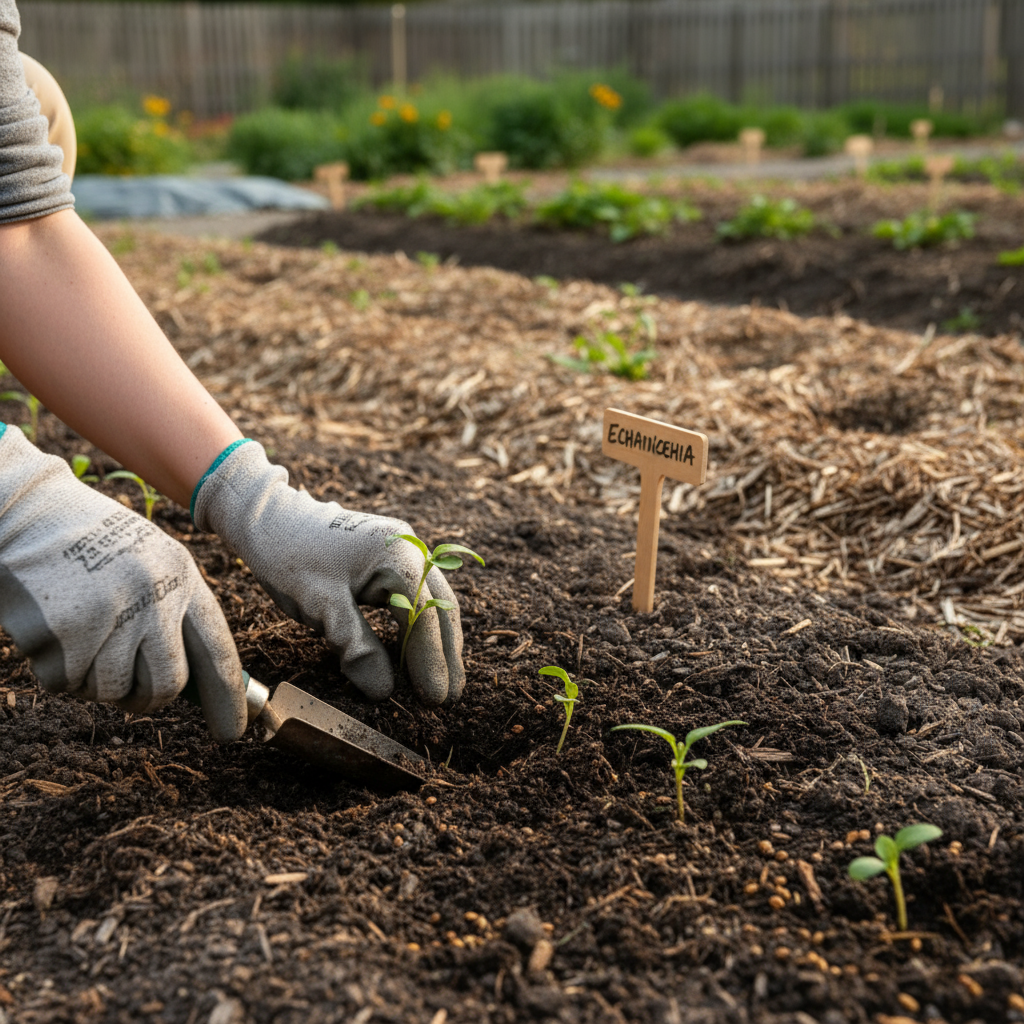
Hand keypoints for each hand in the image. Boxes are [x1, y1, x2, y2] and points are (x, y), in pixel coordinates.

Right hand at [0, 426, 245, 740]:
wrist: (24, 513)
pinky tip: (50, 630)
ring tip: (77, 636)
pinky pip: (66, 683)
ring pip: (112, 691)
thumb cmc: (86, 544)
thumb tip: (188, 684)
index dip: (228, 697)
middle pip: (168, 685)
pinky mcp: (70, 630)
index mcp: (182, 576)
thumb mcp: (147, 562)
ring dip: (90, 680)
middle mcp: (157, 595)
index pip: (217, 650)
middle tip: (129, 696)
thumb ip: (170, 612)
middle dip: (147, 700)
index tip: (232, 731)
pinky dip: (54, 669)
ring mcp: (114, 612)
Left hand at [192, 440, 464, 705]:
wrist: (267, 516)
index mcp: (399, 556)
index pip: (425, 617)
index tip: (436, 700)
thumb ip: (355, 644)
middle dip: (446, 656)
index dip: (431, 661)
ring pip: (434, 603)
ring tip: (444, 683)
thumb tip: (384, 691)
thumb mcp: (319, 603)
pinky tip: (420, 653)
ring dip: (439, 643)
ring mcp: (405, 551)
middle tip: (449, 700)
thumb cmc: (289, 555)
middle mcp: (411, 549)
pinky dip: (422, 627)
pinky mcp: (393, 558)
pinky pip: (417, 597)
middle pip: (440, 609)